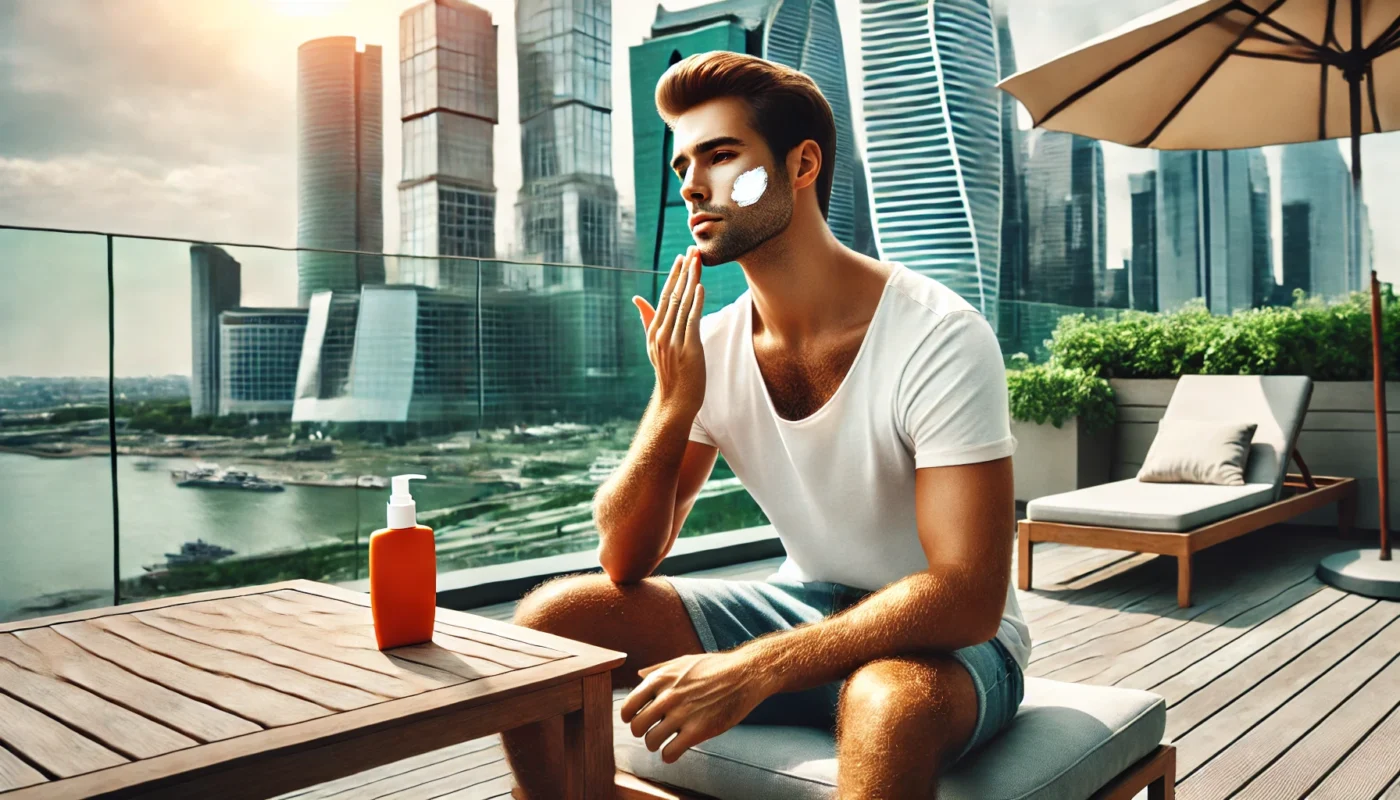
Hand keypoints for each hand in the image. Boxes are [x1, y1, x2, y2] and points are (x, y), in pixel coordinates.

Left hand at [618, 650, 772, 762]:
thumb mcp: (683, 661)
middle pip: (637, 727)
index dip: (630, 717)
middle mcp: (668, 697)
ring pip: (651, 742)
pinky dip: (669, 755)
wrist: (745, 674)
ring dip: (656, 745)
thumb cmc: (715, 667)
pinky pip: (670, 753)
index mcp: (661, 679)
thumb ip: (659, 669)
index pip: (629, 706)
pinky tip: (676, 749)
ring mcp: (683, 714)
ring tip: (666, 741)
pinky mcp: (699, 730)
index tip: (637, 720)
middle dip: (642, 732)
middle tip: (653, 731)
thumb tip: (638, 675)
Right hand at [632, 247, 705, 418]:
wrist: (675, 402)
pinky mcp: (688, 349)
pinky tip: (700, 287)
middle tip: (692, 250)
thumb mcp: (654, 346)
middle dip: (684, 271)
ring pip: (683, 304)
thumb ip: (647, 320)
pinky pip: (691, 320)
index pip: (663, 297)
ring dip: (692, 280)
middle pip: (673, 295)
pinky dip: (696, 302)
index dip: (673, 276)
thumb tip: (636, 299)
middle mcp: (661, 334)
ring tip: (699, 261)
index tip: (681, 257)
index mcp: (654, 331)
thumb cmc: (670, 374)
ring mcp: (673, 341)